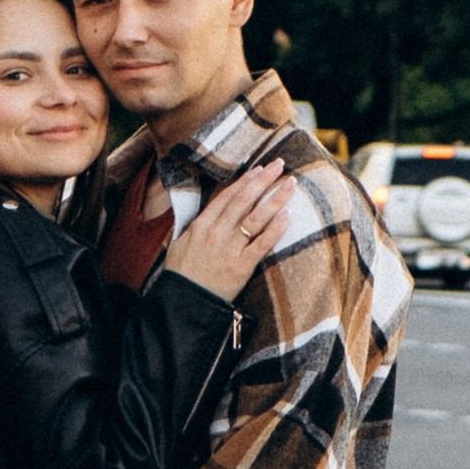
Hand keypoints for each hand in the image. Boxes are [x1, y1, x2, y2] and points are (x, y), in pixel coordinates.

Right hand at [161, 156, 288, 301]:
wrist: (185, 303)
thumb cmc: (181, 276)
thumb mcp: (179, 245)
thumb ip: (194, 229)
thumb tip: (206, 216)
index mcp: (201, 225)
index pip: (226, 197)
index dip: (244, 181)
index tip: (259, 169)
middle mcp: (216, 233)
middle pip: (244, 201)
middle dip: (263, 180)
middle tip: (280, 165)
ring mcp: (229, 249)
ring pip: (256, 218)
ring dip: (275, 199)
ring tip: (290, 184)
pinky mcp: (241, 267)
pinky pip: (261, 244)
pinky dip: (275, 229)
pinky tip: (287, 215)